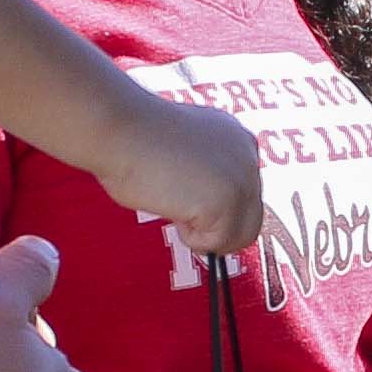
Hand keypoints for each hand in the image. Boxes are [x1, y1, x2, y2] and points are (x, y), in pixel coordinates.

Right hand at [102, 96, 267, 258]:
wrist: (121, 129)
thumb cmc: (135, 137)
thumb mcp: (187, 150)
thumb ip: (208, 172)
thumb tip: (208, 206)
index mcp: (239, 141)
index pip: (246, 195)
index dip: (216, 208)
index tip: (189, 202)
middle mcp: (249, 158)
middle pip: (250, 218)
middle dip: (215, 225)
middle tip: (179, 210)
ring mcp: (243, 181)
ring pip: (240, 236)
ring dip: (206, 234)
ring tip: (174, 208)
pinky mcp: (228, 202)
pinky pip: (217, 243)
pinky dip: (192, 238)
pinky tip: (172, 209)